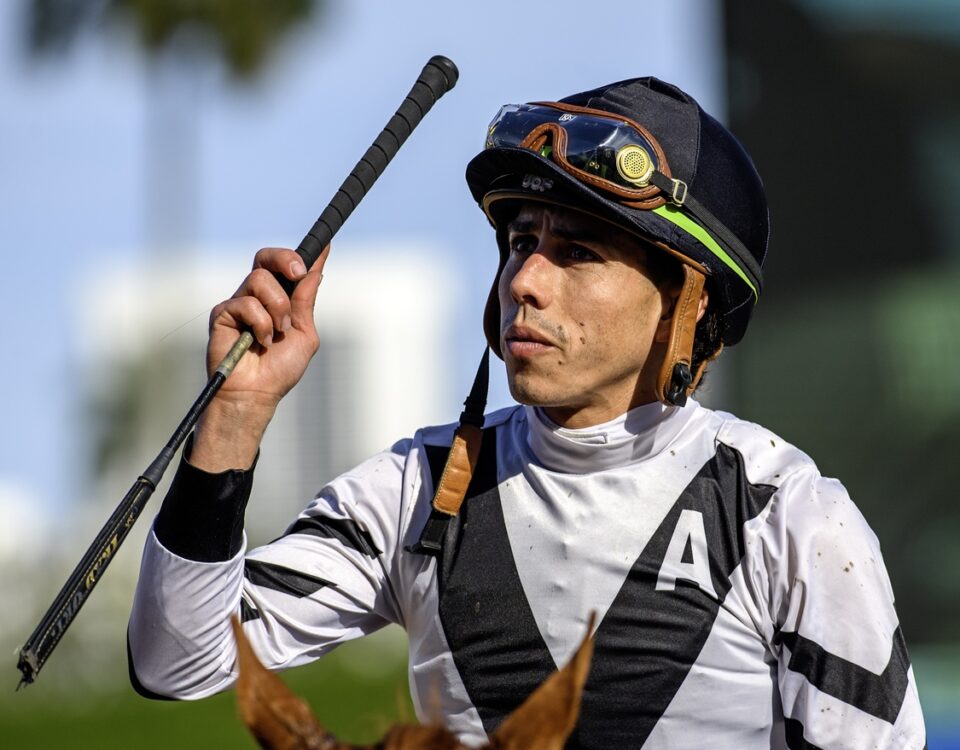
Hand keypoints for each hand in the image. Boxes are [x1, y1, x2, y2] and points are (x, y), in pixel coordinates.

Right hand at [191, 246, 328, 471]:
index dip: (302, 253)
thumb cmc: (280, 369)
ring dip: (277, 308)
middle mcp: (257, 296)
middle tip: (297, 273)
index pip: (286, 267)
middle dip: (284, 259)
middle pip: (265, 257)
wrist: (257, 393)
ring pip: (259, 280)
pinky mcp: (222, 314)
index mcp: (278, 299)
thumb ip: (305, 302)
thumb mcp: (304, 333)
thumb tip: (315, 272)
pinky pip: (246, 303)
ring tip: (278, 333)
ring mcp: (238, 303)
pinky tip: (260, 342)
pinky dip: (261, 324)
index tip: (325, 243)